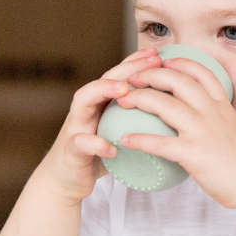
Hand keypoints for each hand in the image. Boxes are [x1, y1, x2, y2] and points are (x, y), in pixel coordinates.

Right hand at [39, 48, 162, 202]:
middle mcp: (86, 109)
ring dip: (103, 91)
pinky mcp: (71, 150)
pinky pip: (81, 143)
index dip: (136, 63)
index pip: (118, 77)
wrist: (66, 180)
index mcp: (100, 104)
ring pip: (83, 101)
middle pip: (103, 80)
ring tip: (125, 90)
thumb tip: (170, 116)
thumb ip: (135, 121)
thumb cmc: (98, 155)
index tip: (158, 54)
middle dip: (126, 68)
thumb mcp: (118, 133)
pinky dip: (96, 144)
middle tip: (150, 62)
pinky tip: (111, 148)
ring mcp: (76, 127)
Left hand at [119, 57, 235, 209]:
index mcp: (222, 105)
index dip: (178, 62)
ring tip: (122, 101)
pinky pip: (159, 143)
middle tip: (132, 78)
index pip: (200, 72)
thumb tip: (205, 124)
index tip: (163, 60)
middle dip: (150, 75)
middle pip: (176, 80)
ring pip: (163, 104)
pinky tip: (125, 141)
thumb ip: (218, 122)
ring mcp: (202, 131)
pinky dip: (139, 139)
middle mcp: (211, 112)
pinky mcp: (193, 153)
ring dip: (138, 98)